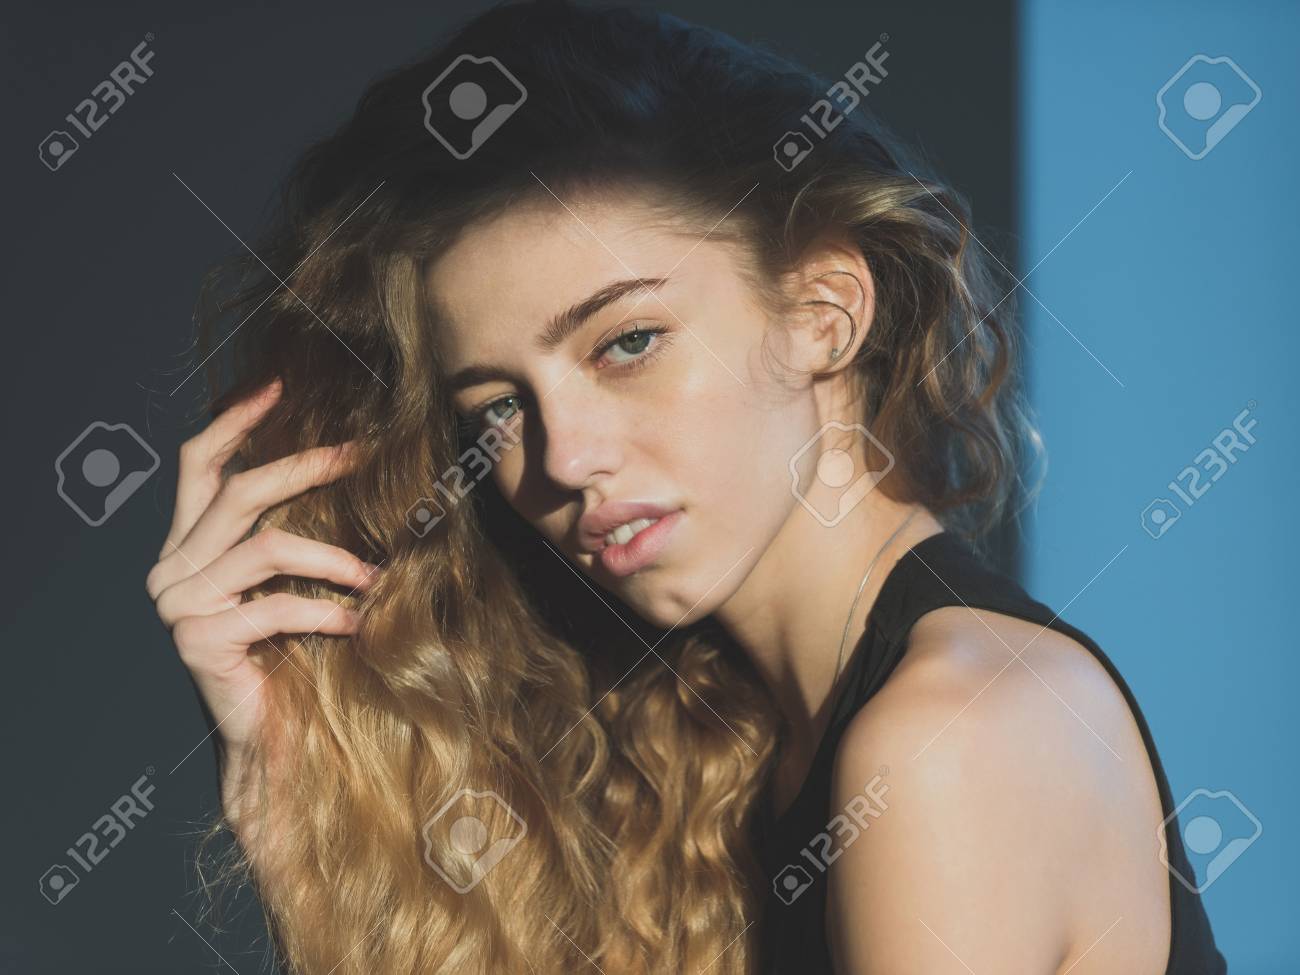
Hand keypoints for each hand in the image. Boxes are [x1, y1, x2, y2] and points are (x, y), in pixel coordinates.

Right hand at [145, 378, 378, 769]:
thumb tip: (338, 458)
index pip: (198, 466)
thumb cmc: (289, 655)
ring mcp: (179, 605)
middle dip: (304, 466)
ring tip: (376, 574)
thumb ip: (285, 529)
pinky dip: (327, 611)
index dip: (235, 421)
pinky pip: (276, 607)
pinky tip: (358, 623)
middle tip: (360, 455)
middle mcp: (170, 569)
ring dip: (333, 557)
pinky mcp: (199, 641)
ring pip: (266, 547)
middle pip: (237, 493)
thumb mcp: (285, 581)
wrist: (270, 738)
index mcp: (185, 546)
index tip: (277, 387)